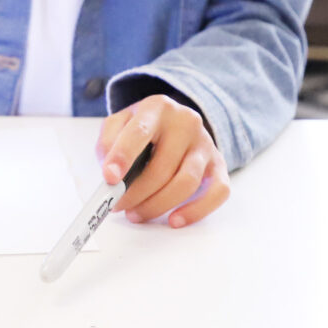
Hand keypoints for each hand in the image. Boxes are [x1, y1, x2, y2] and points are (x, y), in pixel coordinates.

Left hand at [96, 93, 229, 228]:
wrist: (175, 121)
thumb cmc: (144, 127)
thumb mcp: (120, 123)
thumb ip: (109, 142)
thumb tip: (109, 172)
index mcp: (157, 108)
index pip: (140, 132)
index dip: (123, 156)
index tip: (109, 178)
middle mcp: (186, 122)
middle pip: (162, 166)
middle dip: (136, 193)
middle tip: (117, 206)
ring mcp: (205, 144)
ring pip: (187, 183)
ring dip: (158, 205)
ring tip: (137, 214)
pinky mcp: (219, 164)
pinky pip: (217, 192)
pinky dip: (196, 211)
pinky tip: (175, 220)